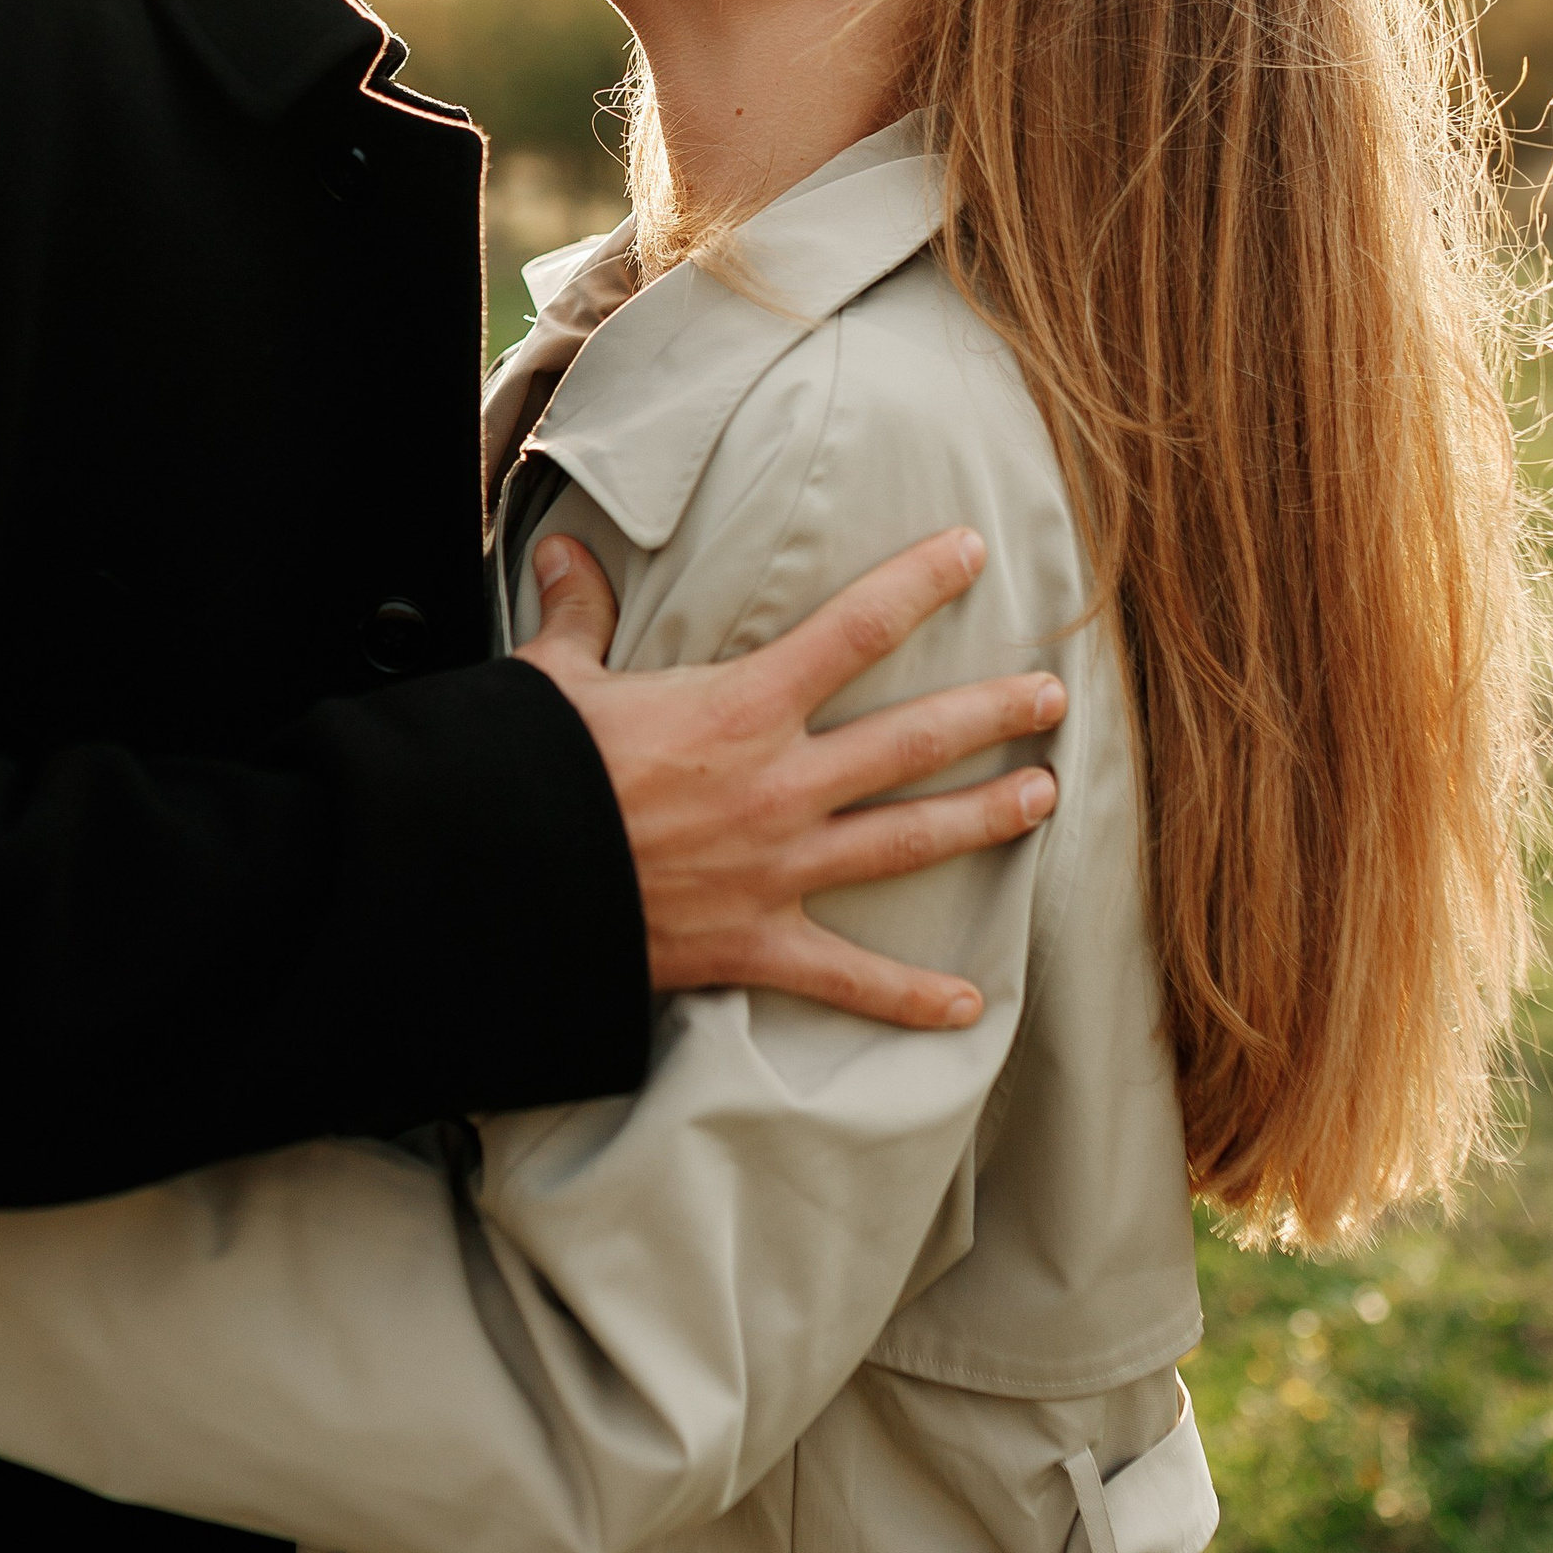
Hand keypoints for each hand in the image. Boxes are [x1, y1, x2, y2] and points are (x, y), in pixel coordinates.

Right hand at [518, 527, 1062, 1028]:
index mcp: (741, 706)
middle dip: (993, 713)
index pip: (855, 627)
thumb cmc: (529, 774)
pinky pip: (849, 979)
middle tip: (1054, 696)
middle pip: (914, 739)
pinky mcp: (757, 946)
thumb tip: (557, 547)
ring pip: (908, 840)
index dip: (921, 582)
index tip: (972, 551)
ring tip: (1043, 797)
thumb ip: (577, 612)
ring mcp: (778, 870)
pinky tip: (970, 1005)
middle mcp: (780, 785)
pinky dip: (910, 998)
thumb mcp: (552, 680)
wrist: (499, 885)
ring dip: (985, 817)